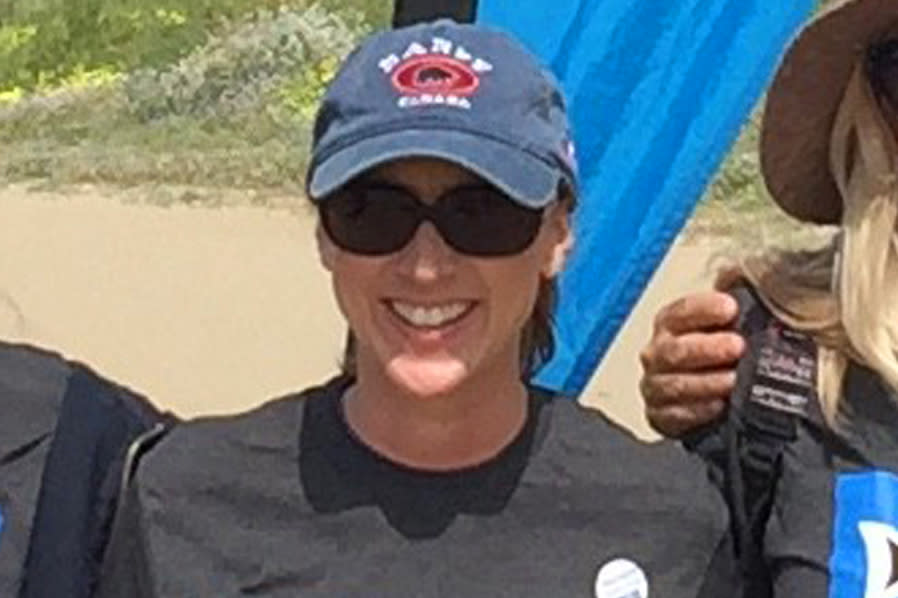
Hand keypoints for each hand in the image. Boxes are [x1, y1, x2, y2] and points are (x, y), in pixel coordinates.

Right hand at [639, 291, 745, 436]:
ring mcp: (656, 386)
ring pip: (674, 384)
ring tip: (734, 381)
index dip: (703, 309)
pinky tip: (718, 406)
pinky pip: (673, 416)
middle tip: (738, 346)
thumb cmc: (724, 354)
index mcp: (670, 324)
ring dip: (706, 383)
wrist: (719, 397)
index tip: (730, 307)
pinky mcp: (659, 416)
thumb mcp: (734, 321)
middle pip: (674, 350)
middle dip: (707, 348)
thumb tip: (736, 269)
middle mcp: (657, 353)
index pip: (680, 312)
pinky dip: (697, 411)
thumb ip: (736, 292)